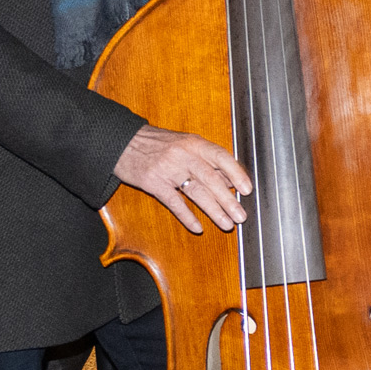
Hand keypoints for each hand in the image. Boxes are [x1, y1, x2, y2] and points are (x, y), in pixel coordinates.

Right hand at [115, 125, 250, 233]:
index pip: (221, 158)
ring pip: (196, 192)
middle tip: (241, 216)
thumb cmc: (160, 144)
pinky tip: (198, 227)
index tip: (247, 189)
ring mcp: (168, 169)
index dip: (237, 174)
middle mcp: (183, 155)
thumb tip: (232, 180)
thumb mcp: (186, 144)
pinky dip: (187, 216)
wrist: (123, 142)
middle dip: (228, 200)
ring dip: (213, 210)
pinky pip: (173, 202)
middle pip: (211, 179)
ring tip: (227, 224)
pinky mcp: (153, 183)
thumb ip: (209, 160)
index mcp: (195, 143)